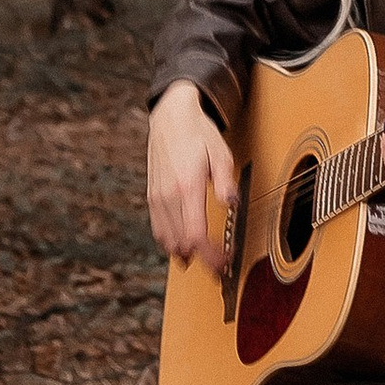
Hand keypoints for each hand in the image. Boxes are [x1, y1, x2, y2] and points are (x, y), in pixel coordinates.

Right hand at [148, 82, 237, 271]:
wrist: (171, 118)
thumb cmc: (198, 134)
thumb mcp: (221, 153)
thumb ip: (226, 181)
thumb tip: (231, 204)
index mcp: (187, 186)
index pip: (195, 234)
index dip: (210, 255)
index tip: (225, 261)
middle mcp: (169, 196)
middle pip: (181, 243)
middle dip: (203, 261)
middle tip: (221, 267)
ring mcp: (157, 198)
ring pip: (167, 241)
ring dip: (185, 255)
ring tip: (205, 261)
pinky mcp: (152, 197)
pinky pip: (159, 230)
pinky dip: (171, 243)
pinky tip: (183, 247)